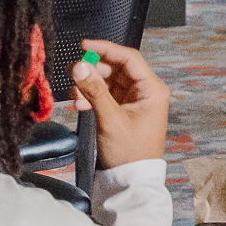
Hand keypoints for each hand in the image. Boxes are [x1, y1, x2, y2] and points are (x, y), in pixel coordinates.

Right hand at [70, 40, 172, 167]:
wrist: (130, 180)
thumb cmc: (128, 152)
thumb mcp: (110, 119)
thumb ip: (94, 90)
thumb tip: (79, 65)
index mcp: (152, 89)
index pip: (129, 57)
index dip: (106, 49)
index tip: (84, 45)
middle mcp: (146, 92)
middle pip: (117, 68)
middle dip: (94, 69)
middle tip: (72, 72)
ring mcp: (135, 101)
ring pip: (109, 81)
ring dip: (90, 84)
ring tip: (74, 93)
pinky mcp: (124, 111)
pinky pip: (106, 95)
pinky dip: (92, 96)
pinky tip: (79, 104)